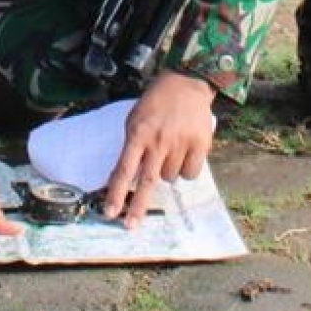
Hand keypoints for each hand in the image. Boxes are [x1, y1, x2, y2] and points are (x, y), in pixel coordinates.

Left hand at [103, 69, 217, 227]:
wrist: (187, 83)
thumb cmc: (156, 105)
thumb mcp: (135, 120)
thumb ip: (130, 148)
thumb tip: (120, 180)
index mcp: (139, 134)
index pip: (124, 169)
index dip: (116, 193)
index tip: (109, 212)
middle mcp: (159, 141)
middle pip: (147, 182)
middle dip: (137, 208)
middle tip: (129, 227)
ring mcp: (180, 143)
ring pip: (170, 178)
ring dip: (167, 172)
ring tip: (169, 150)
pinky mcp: (200, 144)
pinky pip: (190, 173)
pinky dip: (186, 169)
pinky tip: (184, 152)